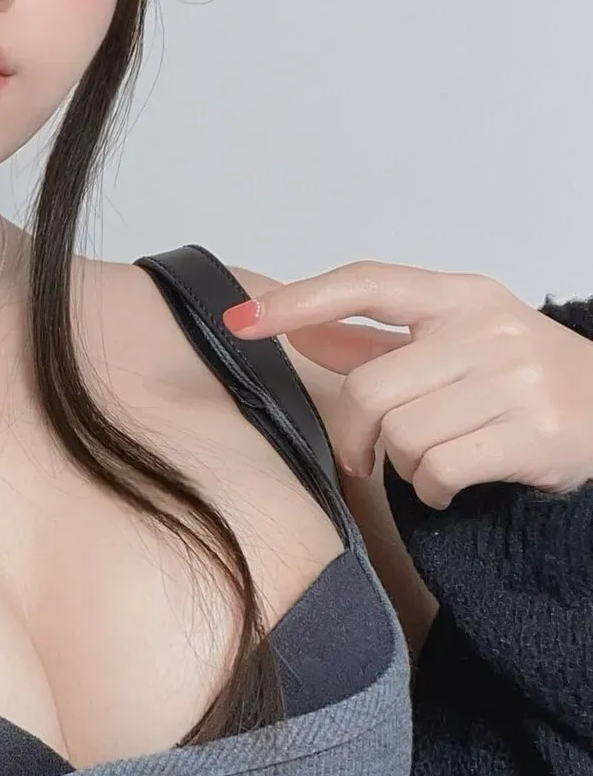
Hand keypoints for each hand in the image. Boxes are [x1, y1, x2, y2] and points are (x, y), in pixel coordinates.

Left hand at [222, 261, 592, 509]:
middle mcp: (486, 328)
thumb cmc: (522, 379)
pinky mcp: (533, 433)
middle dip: (357, 436)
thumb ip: (378, 338)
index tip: (241, 321)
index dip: (298, 301)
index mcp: (461, 297)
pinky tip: (455, 484)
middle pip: (370, 390)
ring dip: (405, 465)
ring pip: (402, 438)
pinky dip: (432, 492)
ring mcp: (513, 379)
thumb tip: (298, 327)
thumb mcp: (459, 340)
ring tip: (440, 459)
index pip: (367, 284)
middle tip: (371, 455)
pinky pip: (438, 472)